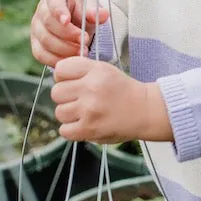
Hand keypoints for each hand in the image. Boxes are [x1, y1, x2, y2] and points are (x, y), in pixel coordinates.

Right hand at [30, 0, 108, 67]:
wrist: (76, 23)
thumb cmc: (82, 12)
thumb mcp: (90, 8)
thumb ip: (95, 11)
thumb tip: (103, 15)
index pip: (53, 3)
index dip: (59, 12)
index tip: (67, 21)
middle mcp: (41, 13)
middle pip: (49, 24)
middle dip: (68, 35)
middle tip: (85, 42)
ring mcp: (36, 30)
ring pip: (45, 41)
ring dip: (65, 49)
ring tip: (83, 52)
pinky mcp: (36, 46)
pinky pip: (41, 55)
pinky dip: (56, 60)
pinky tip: (71, 61)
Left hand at [51, 56, 172, 145]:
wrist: (145, 110)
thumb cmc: (122, 90)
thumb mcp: (104, 70)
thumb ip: (80, 70)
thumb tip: (55, 77)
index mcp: (95, 70)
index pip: (60, 69)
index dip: (64, 77)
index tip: (74, 83)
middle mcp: (91, 88)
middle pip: (56, 92)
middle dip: (65, 97)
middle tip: (80, 100)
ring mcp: (89, 110)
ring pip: (59, 112)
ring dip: (69, 114)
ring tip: (84, 113)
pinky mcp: (89, 129)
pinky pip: (64, 130)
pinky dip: (72, 130)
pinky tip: (84, 125)